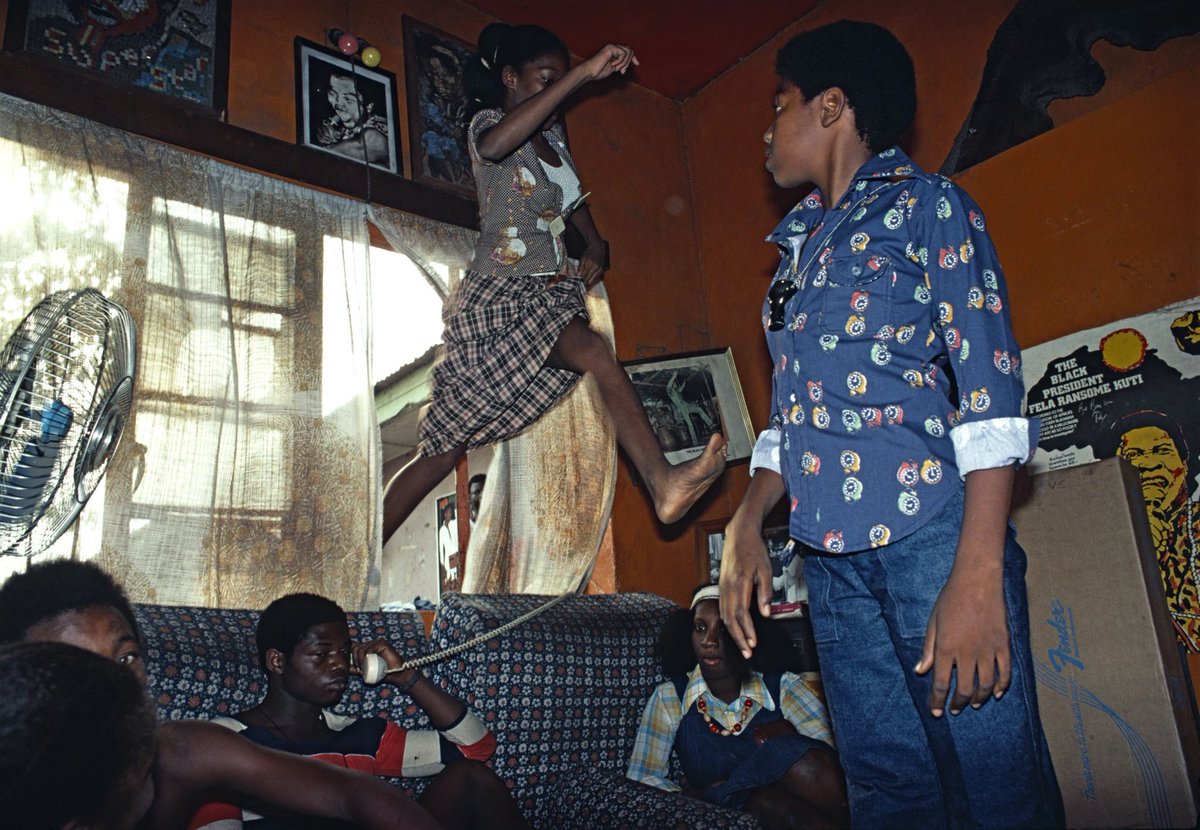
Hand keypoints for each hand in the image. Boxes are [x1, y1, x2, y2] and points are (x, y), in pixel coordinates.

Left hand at [350, 638, 402, 679]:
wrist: (395, 674)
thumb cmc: (382, 673)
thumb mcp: (365, 672)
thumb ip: (356, 669)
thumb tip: (346, 668)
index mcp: (367, 648)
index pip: (353, 647)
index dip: (350, 656)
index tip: (353, 667)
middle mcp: (371, 644)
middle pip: (354, 647)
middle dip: (353, 659)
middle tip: (358, 669)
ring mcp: (376, 642)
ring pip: (360, 648)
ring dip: (358, 660)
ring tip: (362, 668)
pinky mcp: (381, 643)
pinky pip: (368, 649)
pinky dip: (364, 657)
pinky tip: (366, 664)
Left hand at [577, 239, 607, 286]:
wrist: (598, 249)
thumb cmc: (589, 253)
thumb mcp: (582, 258)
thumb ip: (580, 267)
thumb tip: (578, 275)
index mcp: (590, 263)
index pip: (584, 275)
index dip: (581, 279)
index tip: (578, 281)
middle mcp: (596, 267)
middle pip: (589, 278)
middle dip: (584, 281)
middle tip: (580, 283)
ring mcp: (600, 269)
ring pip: (593, 279)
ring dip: (589, 281)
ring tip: (584, 283)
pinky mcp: (602, 270)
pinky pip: (597, 278)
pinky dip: (593, 279)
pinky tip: (590, 280)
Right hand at [580, 43, 637, 80]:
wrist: (590, 72)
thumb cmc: (598, 72)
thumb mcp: (614, 67)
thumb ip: (621, 63)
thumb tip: (630, 62)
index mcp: (613, 51)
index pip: (627, 51)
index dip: (633, 57)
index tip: (637, 64)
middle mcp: (613, 47)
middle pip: (629, 51)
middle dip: (628, 62)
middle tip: (621, 71)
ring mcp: (611, 47)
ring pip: (627, 52)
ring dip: (624, 63)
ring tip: (616, 69)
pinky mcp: (610, 48)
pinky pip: (623, 54)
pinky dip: (620, 61)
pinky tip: (612, 65)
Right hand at [718, 516, 773, 659]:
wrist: (738, 534)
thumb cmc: (754, 550)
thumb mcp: (765, 569)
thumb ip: (765, 592)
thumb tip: (766, 613)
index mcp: (739, 583)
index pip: (742, 613)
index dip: (747, 630)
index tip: (753, 643)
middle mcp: (727, 587)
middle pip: (730, 619)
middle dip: (738, 638)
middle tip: (747, 653)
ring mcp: (722, 586)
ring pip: (724, 615)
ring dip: (733, 632)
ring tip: (742, 645)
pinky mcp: (721, 585)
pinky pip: (722, 607)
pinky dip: (728, 621)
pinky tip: (734, 628)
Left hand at [914, 563, 1009, 716]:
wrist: (977, 581)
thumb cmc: (951, 599)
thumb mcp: (933, 623)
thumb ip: (928, 649)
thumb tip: (920, 671)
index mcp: (946, 648)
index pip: (941, 684)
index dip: (938, 701)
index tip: (936, 712)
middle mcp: (967, 653)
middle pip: (965, 689)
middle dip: (958, 703)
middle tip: (954, 709)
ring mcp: (988, 650)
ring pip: (985, 685)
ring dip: (979, 698)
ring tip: (974, 704)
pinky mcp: (1004, 645)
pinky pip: (1005, 672)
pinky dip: (1001, 686)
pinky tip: (996, 693)